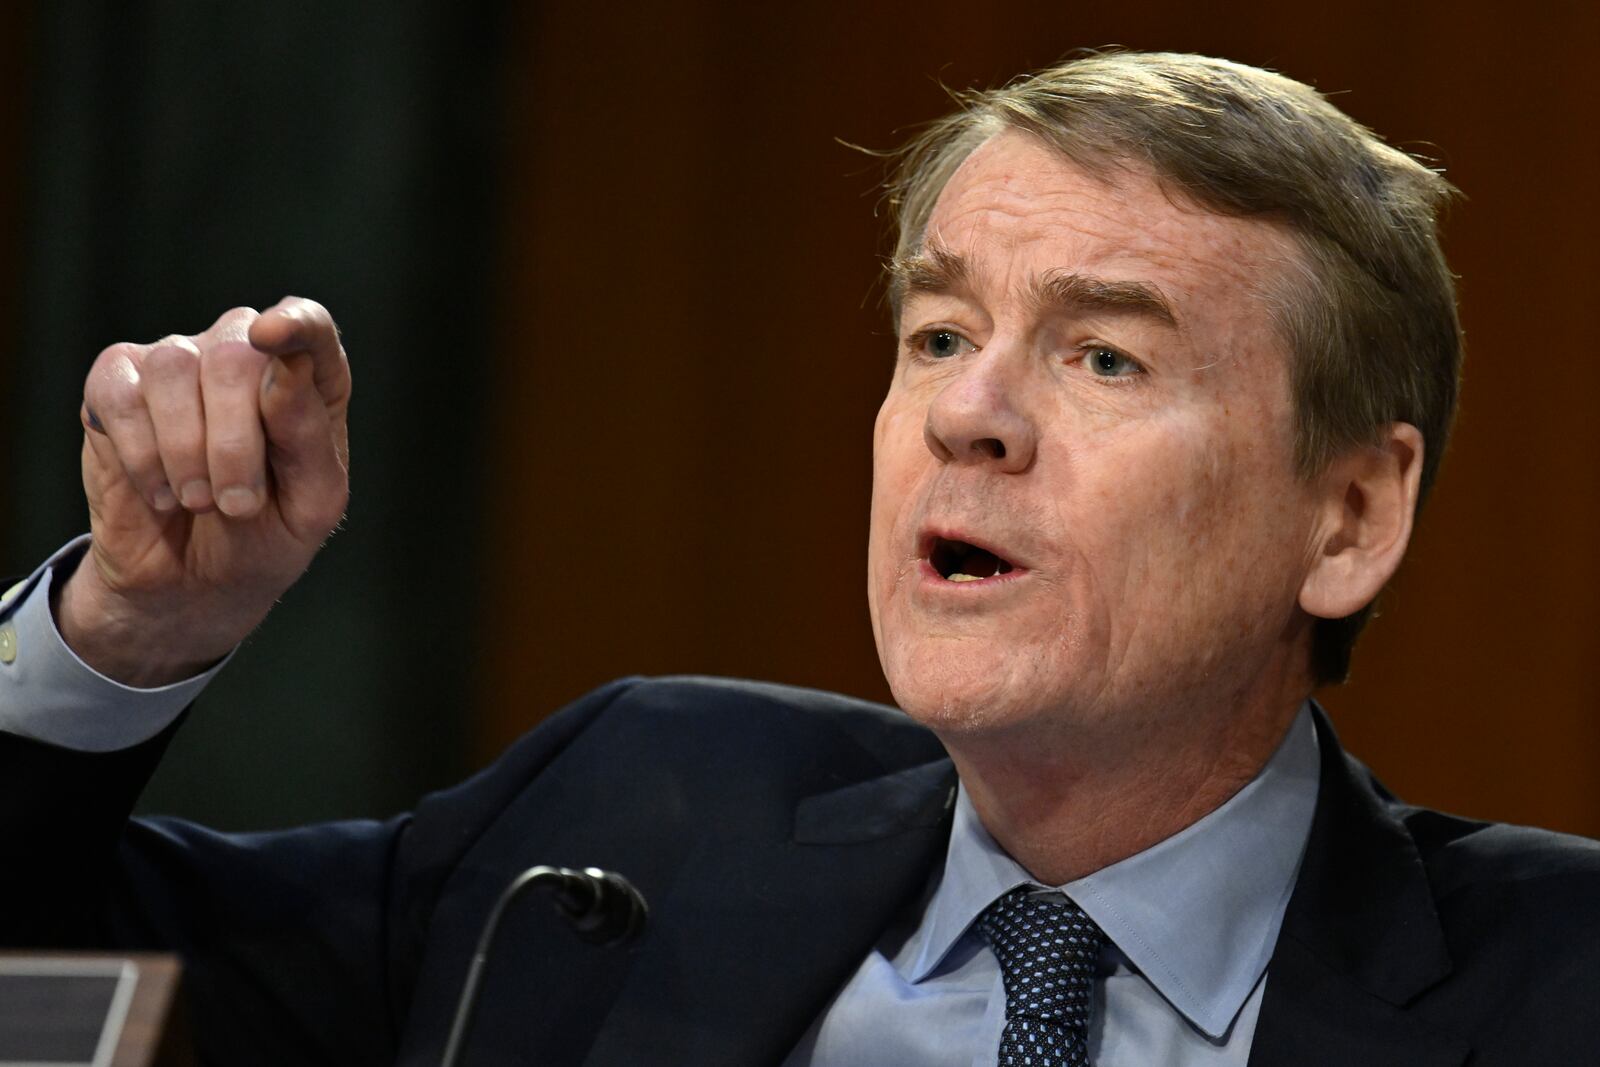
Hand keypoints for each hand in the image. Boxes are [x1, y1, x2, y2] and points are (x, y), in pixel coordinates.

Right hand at [55, 298, 350, 686]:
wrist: (191, 585)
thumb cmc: (265, 538)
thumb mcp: (309, 505)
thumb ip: (308, 435)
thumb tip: (286, 366)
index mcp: (306, 381)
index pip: (311, 327)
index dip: (296, 324)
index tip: (275, 337)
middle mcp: (242, 356)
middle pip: (236, 354)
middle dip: (234, 441)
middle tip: (237, 504)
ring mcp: (177, 364)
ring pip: (173, 368)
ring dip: (186, 452)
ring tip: (199, 501)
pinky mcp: (117, 387)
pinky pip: (120, 393)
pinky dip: (141, 453)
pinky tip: (158, 492)